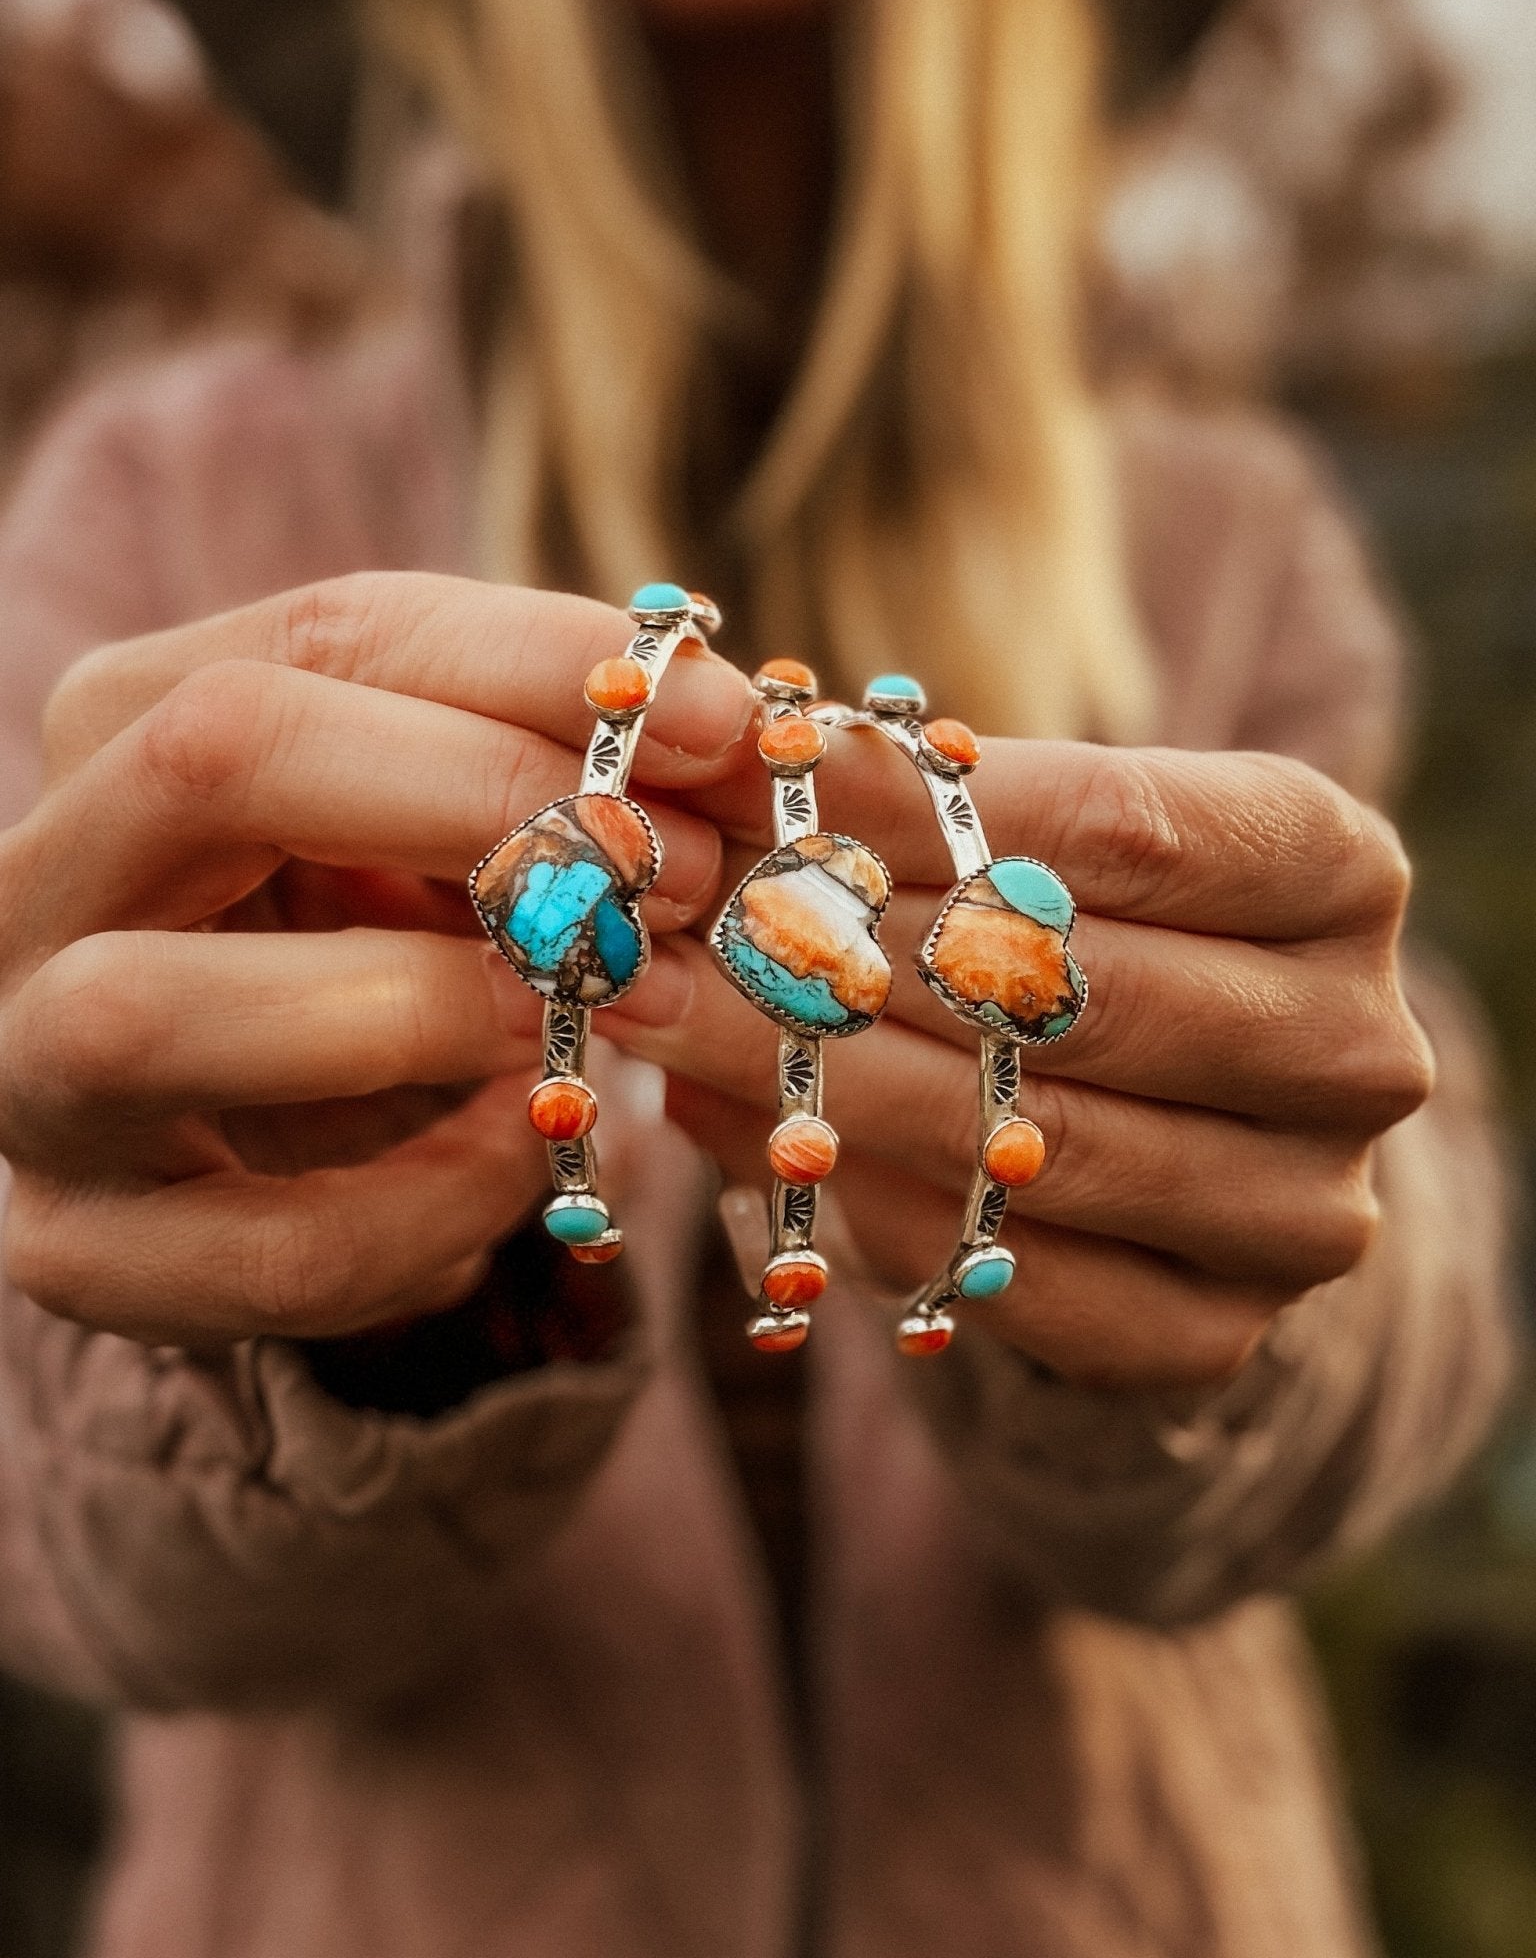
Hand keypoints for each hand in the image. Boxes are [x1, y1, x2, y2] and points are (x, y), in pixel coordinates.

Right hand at [0, 574, 752, 1344]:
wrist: (272, 1148)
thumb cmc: (384, 946)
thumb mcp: (450, 833)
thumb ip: (559, 768)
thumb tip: (737, 731)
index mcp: (130, 726)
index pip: (329, 635)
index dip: (539, 666)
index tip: (726, 723)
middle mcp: (36, 875)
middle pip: (218, 759)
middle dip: (483, 804)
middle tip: (668, 878)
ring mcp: (24, 1070)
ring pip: (155, 1013)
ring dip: (421, 1008)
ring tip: (576, 1023)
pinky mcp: (77, 1250)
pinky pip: (263, 1248)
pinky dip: (433, 1213)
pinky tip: (527, 1160)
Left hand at [599, 737, 1434, 1389]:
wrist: (1184, 1116)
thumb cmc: (1091, 925)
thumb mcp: (1046, 837)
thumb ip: (932, 813)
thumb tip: (737, 780)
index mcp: (1340, 872)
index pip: (1121, 827)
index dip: (923, 806)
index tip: (750, 777)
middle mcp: (1356, 1047)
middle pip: (1074, 994)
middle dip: (843, 950)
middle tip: (653, 917)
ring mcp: (1301, 1210)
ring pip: (1029, 1146)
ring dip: (815, 1079)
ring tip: (654, 1013)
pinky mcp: (1216, 1333)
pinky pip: (1006, 1275)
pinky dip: (857, 1203)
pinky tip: (732, 1131)